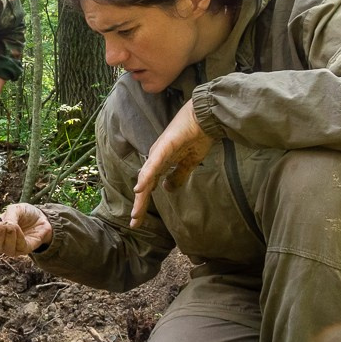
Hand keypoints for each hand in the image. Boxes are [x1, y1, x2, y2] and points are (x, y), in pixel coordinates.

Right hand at [0, 203, 52, 257]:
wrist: (42, 217)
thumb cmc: (25, 213)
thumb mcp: (15, 209)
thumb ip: (8, 216)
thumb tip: (3, 226)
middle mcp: (1, 241)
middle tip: (2, 225)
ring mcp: (11, 247)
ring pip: (4, 248)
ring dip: (8, 236)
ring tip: (13, 226)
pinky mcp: (23, 250)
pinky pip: (17, 247)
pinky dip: (17, 237)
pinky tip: (19, 229)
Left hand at [130, 101, 212, 227]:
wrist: (207, 117)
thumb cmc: (198, 136)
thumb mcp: (188, 163)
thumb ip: (178, 176)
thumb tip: (167, 189)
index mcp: (160, 162)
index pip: (149, 186)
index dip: (144, 203)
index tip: (138, 220)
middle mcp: (156, 157)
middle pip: (145, 185)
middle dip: (140, 205)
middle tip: (134, 224)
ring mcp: (159, 152)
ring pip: (146, 177)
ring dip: (141, 196)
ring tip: (136, 214)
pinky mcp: (166, 146)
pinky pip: (154, 163)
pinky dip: (147, 176)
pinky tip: (140, 188)